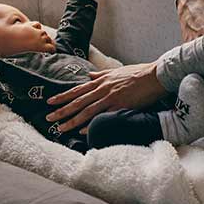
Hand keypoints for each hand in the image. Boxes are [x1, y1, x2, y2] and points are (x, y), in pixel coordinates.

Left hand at [46, 62, 166, 133]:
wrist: (155, 75)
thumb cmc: (137, 73)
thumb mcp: (116, 71)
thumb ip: (102, 75)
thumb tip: (90, 75)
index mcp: (101, 81)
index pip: (77, 90)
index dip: (63, 96)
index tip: (50, 102)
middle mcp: (102, 89)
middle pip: (78, 101)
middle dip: (62, 110)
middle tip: (48, 117)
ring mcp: (111, 97)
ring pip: (87, 110)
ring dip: (72, 120)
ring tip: (60, 128)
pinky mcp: (121, 106)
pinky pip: (103, 116)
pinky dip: (92, 124)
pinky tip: (82, 132)